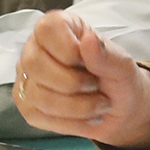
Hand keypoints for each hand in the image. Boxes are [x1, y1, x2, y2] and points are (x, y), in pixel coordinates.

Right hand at [13, 10, 149, 149]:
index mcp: (59, 27)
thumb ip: (106, 55)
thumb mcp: (121, 65)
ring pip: (39, 95)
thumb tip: (88, 40)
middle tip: (96, 85)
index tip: (88, 62)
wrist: (120, 108)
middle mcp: (36, 48)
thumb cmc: (117, 78)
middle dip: (72, 82)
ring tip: (100, 105)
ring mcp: (28, 77)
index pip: (47, 29)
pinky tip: (87, 117)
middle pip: (34, 63)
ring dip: (77, 107)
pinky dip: (71, 122)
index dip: (68, 49)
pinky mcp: (27, 105)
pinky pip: (39, 116)